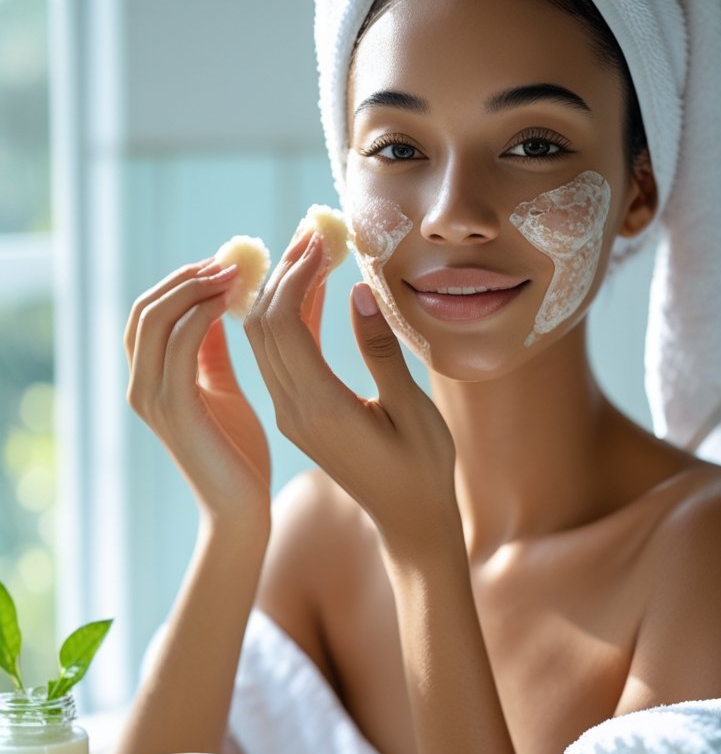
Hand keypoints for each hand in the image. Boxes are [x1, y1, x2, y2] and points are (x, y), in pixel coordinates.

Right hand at [125, 259, 270, 521]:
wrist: (242, 507)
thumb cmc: (237, 453)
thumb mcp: (220, 389)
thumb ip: (210, 352)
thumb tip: (214, 310)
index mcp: (150, 380)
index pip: (147, 314)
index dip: (180, 282)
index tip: (223, 264)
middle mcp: (140, 386)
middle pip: (144, 309)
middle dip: (186, 277)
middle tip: (230, 259)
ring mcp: (151, 397)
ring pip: (155, 319)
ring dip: (195, 287)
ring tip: (235, 272)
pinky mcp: (174, 409)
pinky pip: (180, 345)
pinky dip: (203, 315)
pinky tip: (234, 302)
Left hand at [245, 231, 457, 545]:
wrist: (409, 522)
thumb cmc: (423, 470)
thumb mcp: (412, 409)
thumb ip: (381, 351)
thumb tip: (357, 292)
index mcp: (319, 408)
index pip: (285, 325)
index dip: (296, 274)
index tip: (321, 237)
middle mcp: (293, 410)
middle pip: (263, 325)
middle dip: (283, 272)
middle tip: (313, 231)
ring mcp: (290, 414)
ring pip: (266, 339)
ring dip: (283, 291)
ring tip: (314, 248)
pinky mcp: (297, 415)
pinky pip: (281, 356)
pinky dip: (292, 318)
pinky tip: (316, 289)